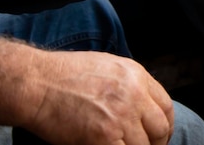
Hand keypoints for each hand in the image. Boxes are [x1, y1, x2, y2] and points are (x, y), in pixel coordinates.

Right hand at [22, 49, 173, 144]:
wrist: (37, 83)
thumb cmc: (64, 75)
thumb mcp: (107, 66)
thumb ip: (128, 83)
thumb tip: (142, 102)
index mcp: (137, 76)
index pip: (166, 105)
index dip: (165, 124)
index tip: (160, 134)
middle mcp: (134, 95)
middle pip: (160, 127)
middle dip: (157, 141)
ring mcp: (121, 117)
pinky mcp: (104, 137)